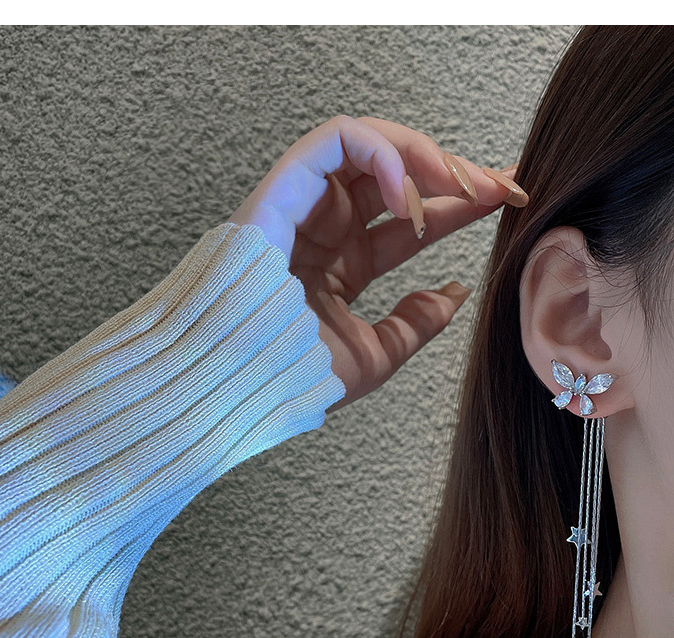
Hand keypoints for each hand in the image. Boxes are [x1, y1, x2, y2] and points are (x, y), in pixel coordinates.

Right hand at [228, 115, 525, 412]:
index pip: (409, 222)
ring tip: (461, 185)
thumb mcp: (372, 356)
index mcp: (343, 265)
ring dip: (423, 156)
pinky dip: (379, 152)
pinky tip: (410, 191)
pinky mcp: (282, 189)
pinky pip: (333, 143)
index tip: (510, 200)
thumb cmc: (293, 376)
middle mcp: (325, 229)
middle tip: (503, 184)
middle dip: (454, 172)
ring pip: (368, 146)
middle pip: (396, 178)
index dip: (460, 206)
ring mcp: (303, 206)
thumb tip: (453, 293)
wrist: (239, 383)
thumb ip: (413, 324)